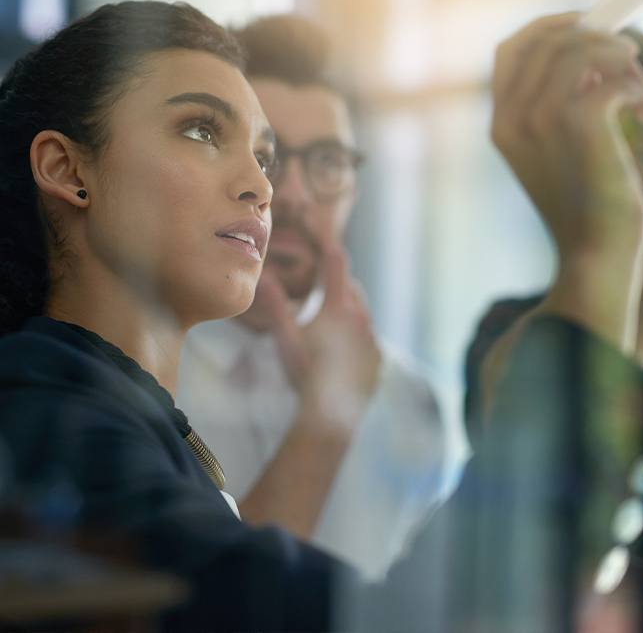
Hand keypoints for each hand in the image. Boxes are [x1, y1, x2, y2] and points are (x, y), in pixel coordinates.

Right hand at [255, 237, 380, 432]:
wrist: (331, 414)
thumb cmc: (304, 372)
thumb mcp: (285, 337)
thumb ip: (274, 305)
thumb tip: (262, 276)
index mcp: (338, 307)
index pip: (336, 262)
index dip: (327, 242)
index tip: (318, 231)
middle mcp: (361, 317)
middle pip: (350, 287)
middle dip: (335, 283)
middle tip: (317, 290)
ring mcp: (372, 338)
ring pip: (361, 311)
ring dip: (346, 309)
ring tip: (326, 323)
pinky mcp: (378, 358)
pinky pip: (368, 335)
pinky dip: (355, 333)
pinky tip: (340, 349)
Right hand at [491, 13, 642, 353]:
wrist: (594, 252)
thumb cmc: (583, 204)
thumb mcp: (557, 151)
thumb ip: (555, 104)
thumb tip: (590, 53)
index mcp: (500, 125)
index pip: (509, 50)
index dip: (547, 26)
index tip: (584, 24)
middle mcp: (510, 119)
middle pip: (543, 38)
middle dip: (591, 32)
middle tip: (626, 53)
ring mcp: (538, 122)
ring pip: (578, 48)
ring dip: (620, 58)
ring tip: (639, 90)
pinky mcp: (576, 127)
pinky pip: (610, 75)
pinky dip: (637, 87)